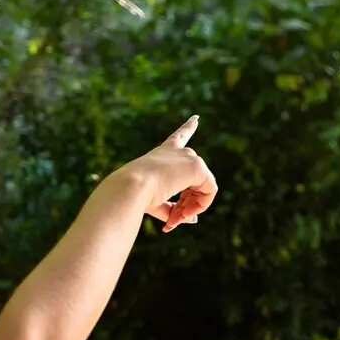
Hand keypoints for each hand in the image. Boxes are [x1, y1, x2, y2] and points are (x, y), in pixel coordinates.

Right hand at [114, 115, 217, 232]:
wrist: (130, 188)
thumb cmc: (135, 196)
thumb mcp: (154, 203)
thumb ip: (173, 209)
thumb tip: (193, 219)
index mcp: (162, 154)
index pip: (178, 138)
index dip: (188, 127)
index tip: (196, 118)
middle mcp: (177, 152)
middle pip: (195, 181)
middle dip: (187, 205)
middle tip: (173, 221)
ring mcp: (189, 157)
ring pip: (202, 189)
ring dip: (192, 208)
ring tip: (176, 219)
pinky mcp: (196, 166)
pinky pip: (209, 192)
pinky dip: (200, 206)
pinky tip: (186, 213)